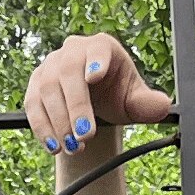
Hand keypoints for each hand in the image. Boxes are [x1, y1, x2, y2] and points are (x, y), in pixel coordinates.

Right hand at [22, 34, 173, 162]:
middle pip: (68, 73)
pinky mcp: (35, 86)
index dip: (95, 61)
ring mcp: (50, 67)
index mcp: (101, 47)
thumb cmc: (116, 95)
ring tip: (73, 147)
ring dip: (59, 122)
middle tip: (85, 135)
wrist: (95, 103)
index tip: (95, 76)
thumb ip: (148, 103)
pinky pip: (33, 105)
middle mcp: (72, 51)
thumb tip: (162, 106)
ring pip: (47, 90)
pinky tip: (54, 146)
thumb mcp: (134, 99)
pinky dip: (42, 127)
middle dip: (76, 106)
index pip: (98, 50)